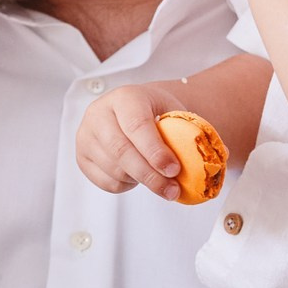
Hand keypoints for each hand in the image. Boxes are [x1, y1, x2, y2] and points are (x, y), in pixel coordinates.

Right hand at [75, 83, 188, 199]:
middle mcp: (99, 113)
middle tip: (172, 190)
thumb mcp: (174, 113)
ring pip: (113, 169)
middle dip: (150, 175)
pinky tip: (137, 175)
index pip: (136, 125)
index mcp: (124, 97)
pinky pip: (105, 182)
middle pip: (121, 151)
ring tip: (158, 179)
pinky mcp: (81, 156)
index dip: (155, 151)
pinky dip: (126, 185)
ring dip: (140, 181)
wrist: (135, 109)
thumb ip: (185, 134)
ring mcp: (85, 135)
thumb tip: (205, 160)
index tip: (174, 170)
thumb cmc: (157, 112)